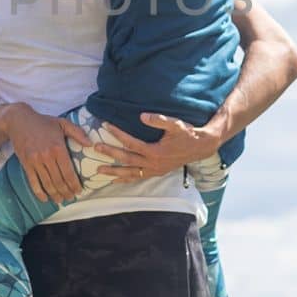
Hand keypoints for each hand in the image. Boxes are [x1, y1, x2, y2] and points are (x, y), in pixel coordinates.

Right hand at [2, 104, 90, 202]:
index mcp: (58, 148)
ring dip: (55, 195)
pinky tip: (45, 199)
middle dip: (66, 192)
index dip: (74, 184)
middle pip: (59, 180)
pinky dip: (39, 193)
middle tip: (71, 198)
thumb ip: (78, 133)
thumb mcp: (62, 123)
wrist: (19, 121)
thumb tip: (91, 144)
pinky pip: (33, 182)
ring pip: (47, 184)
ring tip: (60, 200)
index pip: (69, 172)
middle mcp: (47, 156)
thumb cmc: (43, 122)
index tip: (79, 191)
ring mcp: (35, 161)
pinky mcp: (26, 164)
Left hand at [93, 113, 219, 181]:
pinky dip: (126, 180)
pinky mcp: (157, 173)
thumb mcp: (175, 124)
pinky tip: (115, 181)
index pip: (131, 142)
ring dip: (114, 172)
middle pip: (126, 159)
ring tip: (98, 171)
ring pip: (130, 173)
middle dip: (110, 154)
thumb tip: (142, 116)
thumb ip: (158, 120)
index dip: (117, 134)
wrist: (200, 147)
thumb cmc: (187, 134)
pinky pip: (138, 178)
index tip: (105, 125)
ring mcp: (154, 170)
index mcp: (155, 151)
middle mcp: (153, 163)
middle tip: (95, 148)